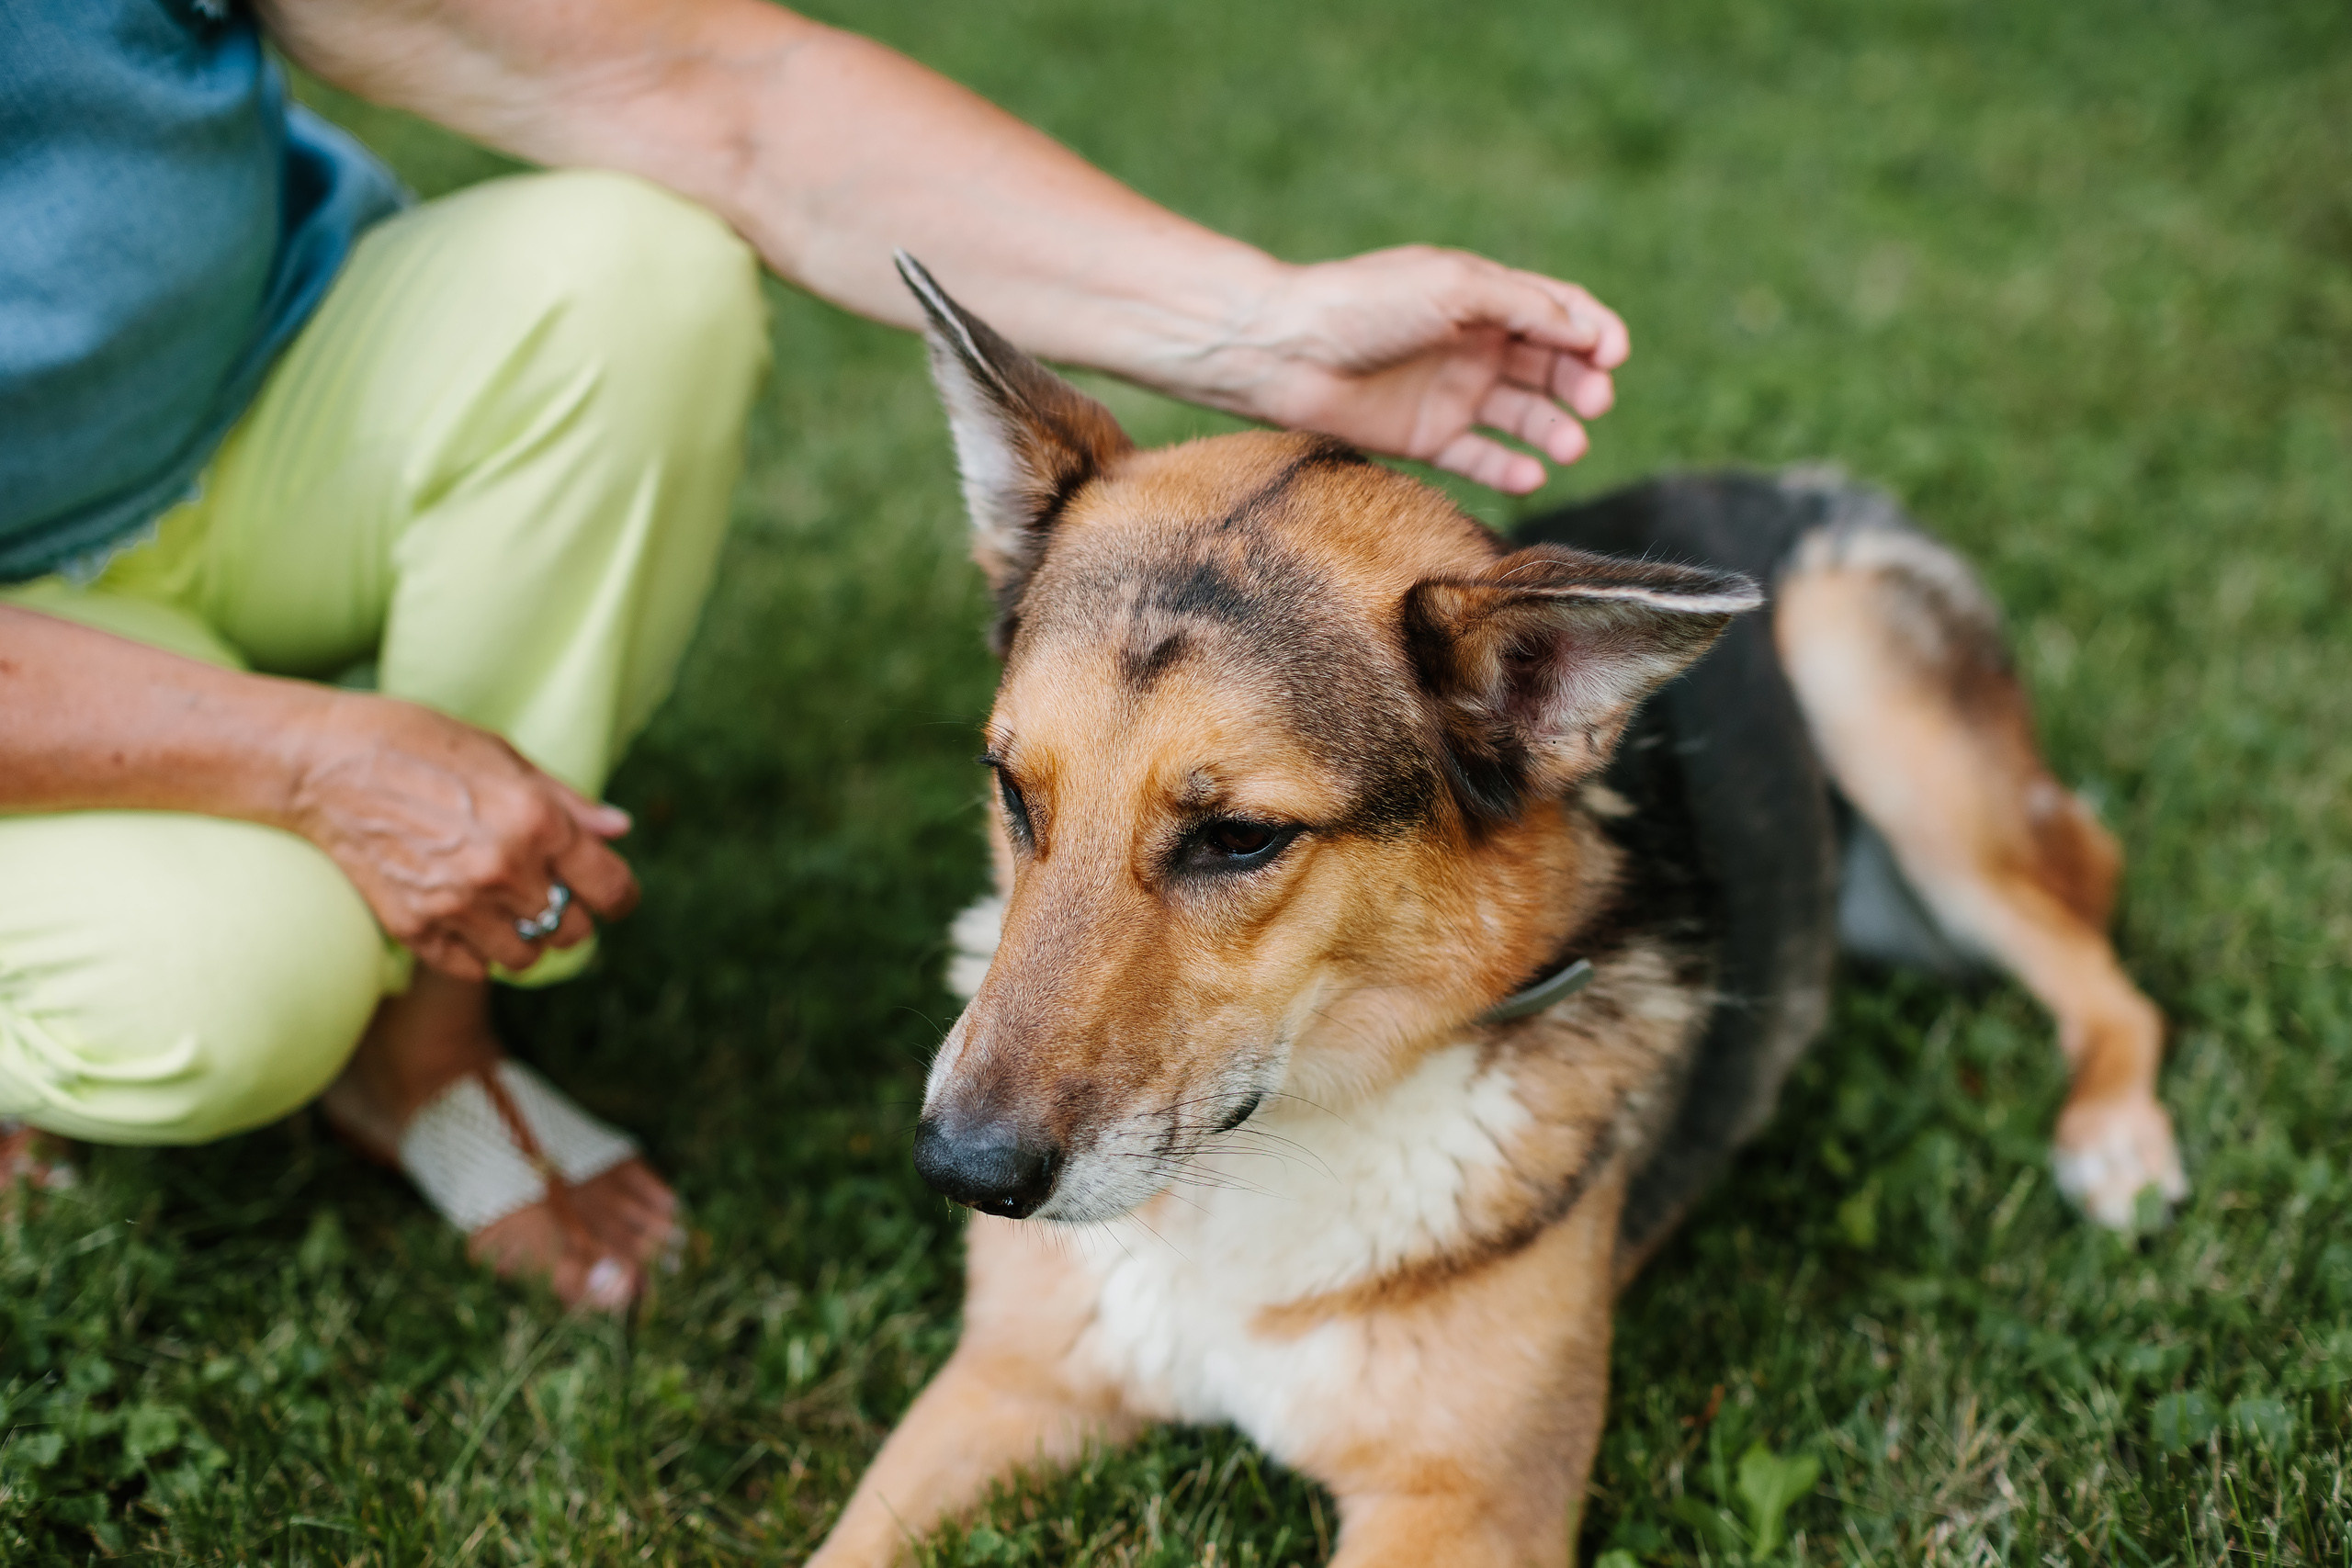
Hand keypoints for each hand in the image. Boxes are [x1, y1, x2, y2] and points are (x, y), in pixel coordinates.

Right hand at [286, 692, 638, 979]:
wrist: (325, 763)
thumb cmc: (422, 745)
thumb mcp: (507, 758)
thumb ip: (570, 803)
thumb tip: (621, 830)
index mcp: (539, 822)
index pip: (613, 890)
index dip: (618, 895)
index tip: (609, 893)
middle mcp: (505, 868)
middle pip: (573, 931)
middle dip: (569, 914)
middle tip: (545, 890)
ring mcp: (458, 903)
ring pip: (526, 958)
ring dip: (524, 938)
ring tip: (503, 904)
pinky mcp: (415, 927)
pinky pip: (473, 967)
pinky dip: (477, 951)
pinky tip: (464, 915)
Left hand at [1215, 246, 1629, 494]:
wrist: (1288, 351)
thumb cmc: (1367, 304)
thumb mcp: (1455, 287)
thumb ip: (1525, 307)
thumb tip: (1587, 332)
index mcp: (1483, 294)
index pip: (1559, 310)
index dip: (1593, 330)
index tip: (1611, 354)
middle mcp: (1474, 342)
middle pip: (1550, 364)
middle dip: (1580, 381)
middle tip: (1594, 400)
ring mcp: (1452, 392)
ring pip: (1523, 415)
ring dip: (1553, 429)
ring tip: (1570, 447)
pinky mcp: (1427, 437)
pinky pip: (1480, 457)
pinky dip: (1510, 468)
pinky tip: (1532, 475)